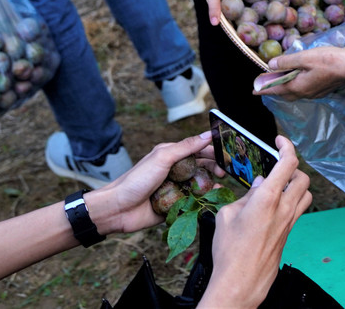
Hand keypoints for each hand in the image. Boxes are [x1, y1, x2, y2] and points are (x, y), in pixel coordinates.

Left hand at [85, 132, 216, 235]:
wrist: (118, 209)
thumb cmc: (136, 180)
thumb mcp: (163, 158)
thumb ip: (186, 147)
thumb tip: (208, 134)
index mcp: (171, 155)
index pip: (197, 149)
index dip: (212, 150)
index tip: (226, 154)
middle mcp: (175, 171)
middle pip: (201, 167)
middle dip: (214, 168)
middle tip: (223, 172)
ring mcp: (175, 188)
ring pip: (198, 185)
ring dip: (210, 185)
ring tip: (218, 187)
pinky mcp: (174, 206)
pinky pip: (192, 202)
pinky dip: (202, 201)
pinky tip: (210, 201)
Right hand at [199, 137, 311, 308]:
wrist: (240, 282)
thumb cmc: (230, 251)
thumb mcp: (227, 215)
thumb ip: (246, 195)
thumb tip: (259, 185)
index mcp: (268, 198)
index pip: (288, 162)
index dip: (286, 146)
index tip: (279, 140)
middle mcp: (284, 208)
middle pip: (303, 176)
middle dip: (292, 166)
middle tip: (277, 165)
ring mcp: (289, 221)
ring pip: (306, 193)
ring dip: (296, 184)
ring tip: (279, 184)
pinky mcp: (289, 233)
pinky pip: (299, 209)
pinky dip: (293, 200)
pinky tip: (275, 205)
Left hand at [255, 47, 344, 99]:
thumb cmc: (328, 60)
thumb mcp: (305, 57)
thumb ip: (286, 62)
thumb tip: (270, 65)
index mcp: (297, 86)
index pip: (275, 89)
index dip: (264, 89)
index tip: (254, 90)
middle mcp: (304, 93)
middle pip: (284, 94)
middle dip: (274, 89)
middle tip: (266, 83)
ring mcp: (314, 93)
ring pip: (294, 92)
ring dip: (285, 87)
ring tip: (280, 79)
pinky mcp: (321, 90)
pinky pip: (303, 90)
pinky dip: (295, 85)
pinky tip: (298, 77)